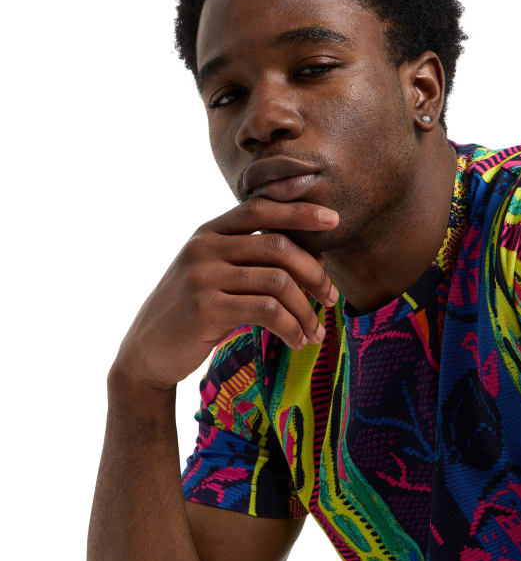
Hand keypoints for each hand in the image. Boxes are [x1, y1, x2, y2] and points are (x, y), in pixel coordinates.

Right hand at [111, 196, 339, 391]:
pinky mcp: (205, 309)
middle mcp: (204, 247)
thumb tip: (316, 258)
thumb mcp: (215, 276)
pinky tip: (297, 341)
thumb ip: (252, 260)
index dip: (299, 210)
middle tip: (332, 298)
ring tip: (316, 332)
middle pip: (278, 246)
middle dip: (315, 273)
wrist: (146, 352)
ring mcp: (202, 277)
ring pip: (278, 282)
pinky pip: (267, 311)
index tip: (334, 220)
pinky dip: (291, 327)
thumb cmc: (192, 313)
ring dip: (306, 310)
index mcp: (209, 233)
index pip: (260, 208)